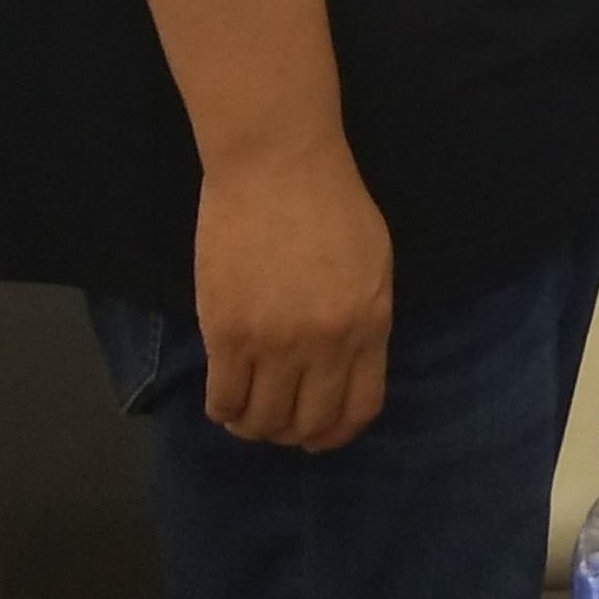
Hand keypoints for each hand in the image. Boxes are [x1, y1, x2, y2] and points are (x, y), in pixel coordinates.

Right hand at [191, 146, 393, 450]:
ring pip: (263, 419)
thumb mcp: (374, 264)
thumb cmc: (331, 203)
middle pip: (309, 423)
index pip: (359, 408)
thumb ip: (366, 319)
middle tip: (277, 422)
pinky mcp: (228, 332)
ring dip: (254, 427)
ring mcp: (275, 341)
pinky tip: (224, 400)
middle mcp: (327, 343)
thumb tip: (349, 367)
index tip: (319, 435)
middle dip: (293, 433)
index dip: (337, 433)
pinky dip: (223, 410)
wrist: (277, 163)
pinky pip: (223, 398)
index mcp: (369, 325)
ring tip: (246, 414)